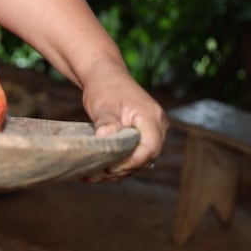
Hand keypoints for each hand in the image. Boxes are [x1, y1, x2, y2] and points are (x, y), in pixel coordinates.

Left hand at [79, 61, 168, 182]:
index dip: (132, 161)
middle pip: (146, 157)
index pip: (150, 148)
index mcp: (151, 117)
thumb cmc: (105, 86)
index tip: (110, 167)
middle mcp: (157, 126)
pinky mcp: (142, 135)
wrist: (105, 75)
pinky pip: (134, 154)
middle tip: (97, 175)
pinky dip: (118, 163)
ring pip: (139, 159)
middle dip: (122, 169)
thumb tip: (106, 137)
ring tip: (93, 176)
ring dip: (118, 170)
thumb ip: (107, 121)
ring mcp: (151, 131)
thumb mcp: (103, 104)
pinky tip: (98, 169)